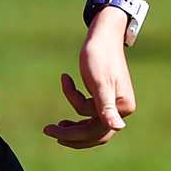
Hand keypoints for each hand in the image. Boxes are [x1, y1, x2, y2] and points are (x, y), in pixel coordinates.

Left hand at [43, 9, 135, 147]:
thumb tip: (119, 127)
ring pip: (94, 129)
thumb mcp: (99, 83)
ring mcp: (117, 105)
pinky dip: (79, 116)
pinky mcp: (108, 99)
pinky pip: (93, 117)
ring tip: (56, 128)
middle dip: (71, 135)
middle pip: (95, 133)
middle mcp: (123, 110)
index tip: (49, 127)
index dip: (71, 133)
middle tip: (48, 130)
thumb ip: (106, 107)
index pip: (93, 130)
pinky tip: (67, 116)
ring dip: (75, 130)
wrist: (103, 36)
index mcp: (122, 108)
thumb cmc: (99, 55)